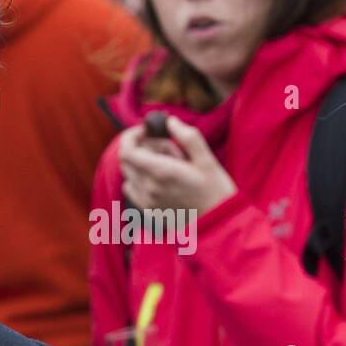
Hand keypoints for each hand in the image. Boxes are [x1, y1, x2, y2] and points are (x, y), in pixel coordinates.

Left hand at [118, 117, 235, 215]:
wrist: (219, 224)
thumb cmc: (216, 190)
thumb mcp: (206, 159)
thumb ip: (186, 136)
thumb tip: (170, 121)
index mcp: (160, 172)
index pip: (126, 150)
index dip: (132, 136)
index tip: (146, 130)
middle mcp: (148, 188)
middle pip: (126, 160)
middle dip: (141, 147)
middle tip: (166, 147)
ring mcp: (147, 202)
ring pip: (130, 174)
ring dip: (142, 164)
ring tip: (168, 166)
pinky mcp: (149, 212)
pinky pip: (133, 190)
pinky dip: (141, 179)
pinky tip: (163, 180)